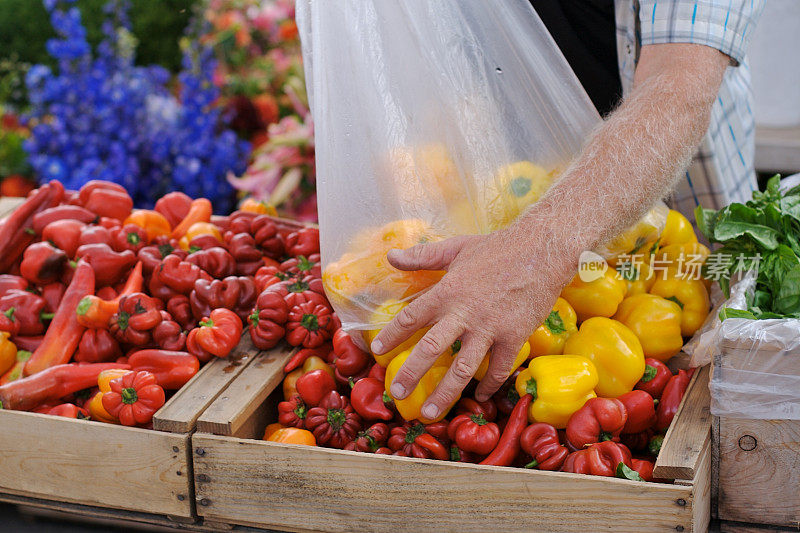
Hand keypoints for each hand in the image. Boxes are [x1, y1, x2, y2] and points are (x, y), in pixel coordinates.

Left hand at [371, 222, 576, 419]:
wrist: (543, 250)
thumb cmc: (497, 248)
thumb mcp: (455, 248)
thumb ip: (422, 256)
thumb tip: (391, 257)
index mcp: (447, 292)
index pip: (410, 318)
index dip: (391, 336)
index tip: (377, 352)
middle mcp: (464, 314)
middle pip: (431, 349)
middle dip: (411, 374)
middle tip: (398, 394)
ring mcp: (490, 328)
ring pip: (463, 368)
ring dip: (445, 393)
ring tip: (430, 413)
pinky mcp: (514, 337)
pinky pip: (498, 369)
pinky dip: (488, 385)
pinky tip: (480, 396)